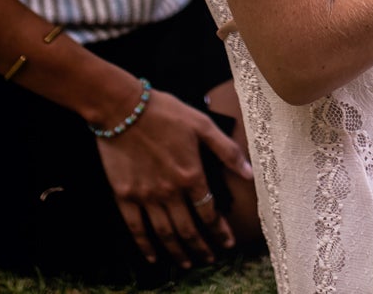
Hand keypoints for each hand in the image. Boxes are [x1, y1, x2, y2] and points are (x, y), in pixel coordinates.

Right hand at [95, 85, 253, 268]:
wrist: (122, 108)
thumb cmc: (165, 112)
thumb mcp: (202, 124)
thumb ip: (227, 151)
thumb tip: (249, 173)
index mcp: (191, 175)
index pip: (209, 213)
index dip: (220, 232)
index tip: (227, 244)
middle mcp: (169, 192)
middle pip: (188, 230)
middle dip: (201, 248)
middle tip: (209, 259)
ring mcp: (146, 196)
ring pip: (165, 234)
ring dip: (178, 252)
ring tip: (187, 264)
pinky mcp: (125, 196)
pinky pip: (136, 228)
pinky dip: (145, 246)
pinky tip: (152, 257)